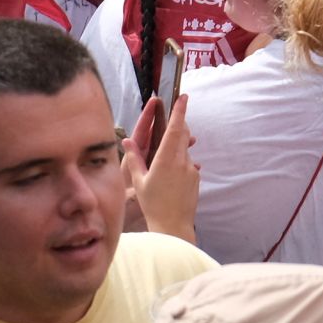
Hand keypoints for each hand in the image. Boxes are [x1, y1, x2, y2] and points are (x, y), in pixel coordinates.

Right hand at [122, 94, 198, 239]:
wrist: (173, 225)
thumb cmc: (152, 204)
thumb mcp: (139, 182)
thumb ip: (134, 159)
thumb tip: (126, 141)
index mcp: (166, 159)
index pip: (175, 129)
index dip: (179, 111)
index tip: (183, 97)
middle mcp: (182, 160)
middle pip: (183, 135)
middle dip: (179, 125)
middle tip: (172, 119)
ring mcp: (191, 168)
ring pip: (185, 150)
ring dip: (176, 148)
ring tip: (163, 162)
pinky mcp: (196, 176)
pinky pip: (188, 163)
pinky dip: (180, 162)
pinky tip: (170, 177)